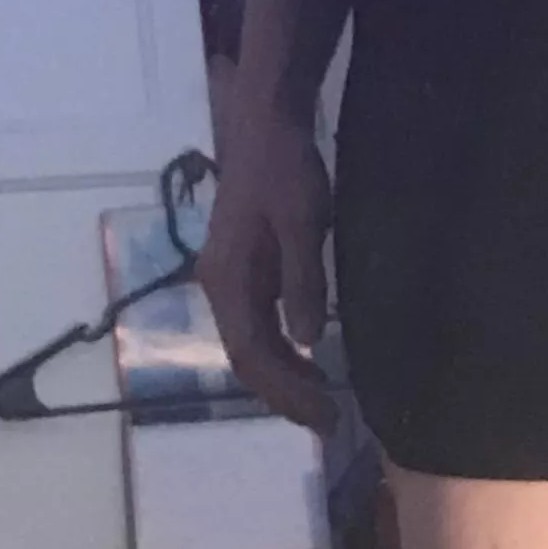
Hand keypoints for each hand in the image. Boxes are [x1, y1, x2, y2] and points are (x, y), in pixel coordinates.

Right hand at [195, 104, 336, 431]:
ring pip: (248, 345)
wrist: (263, 126)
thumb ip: (303, 280)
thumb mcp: (300, 222)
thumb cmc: (284, 169)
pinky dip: (280, 353)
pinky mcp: (242, 271)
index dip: (286, 391)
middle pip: (245, 358)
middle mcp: (218, 287)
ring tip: (321, 402)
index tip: (325, 416)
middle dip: (284, 394)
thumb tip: (308, 339)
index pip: (251, 354)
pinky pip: (255, 326)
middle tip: (329, 422)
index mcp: (228, 280)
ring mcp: (227, 280)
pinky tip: (307, 359)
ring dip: (282, 378)